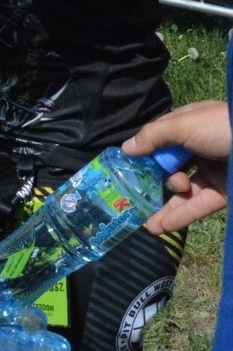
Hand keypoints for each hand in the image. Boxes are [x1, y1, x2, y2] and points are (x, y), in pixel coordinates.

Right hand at [123, 99, 229, 232]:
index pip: (161, 139)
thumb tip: (127, 148)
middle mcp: (199, 148)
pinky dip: (182, 216)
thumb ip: (153, 136)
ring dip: (167, 207)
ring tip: (150, 225)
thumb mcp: (183, 125)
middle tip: (139, 199)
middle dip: (155, 184)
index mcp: (190, 125)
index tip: (128, 169)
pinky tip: (164, 226)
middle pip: (171, 167)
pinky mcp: (224, 192)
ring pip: (184, 191)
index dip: (145, 154)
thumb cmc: (220, 127)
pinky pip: (199, 205)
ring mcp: (212, 171)